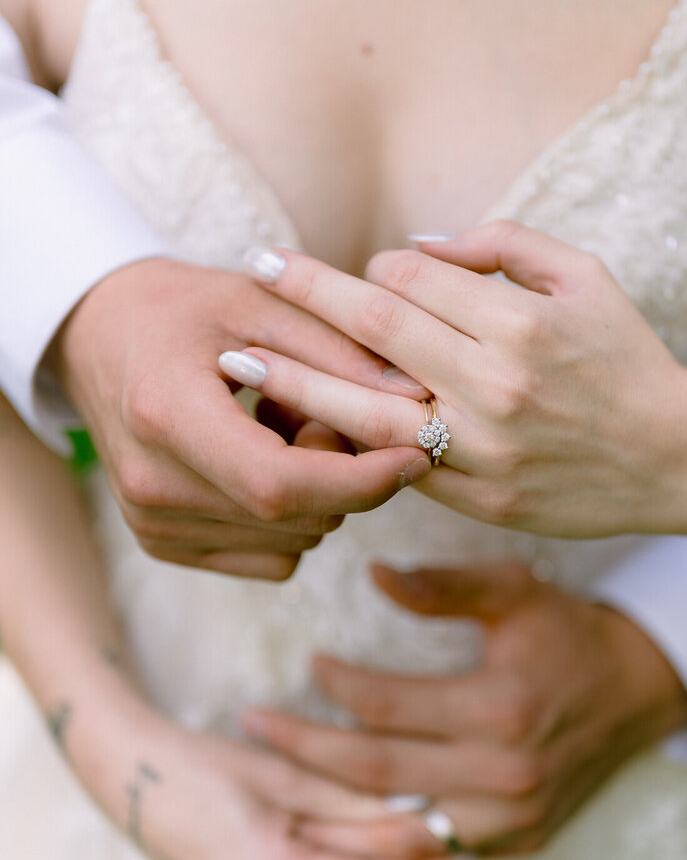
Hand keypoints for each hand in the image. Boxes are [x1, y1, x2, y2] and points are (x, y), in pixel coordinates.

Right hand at [52, 257, 430, 578]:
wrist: (98, 337)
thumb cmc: (181, 308)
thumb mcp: (258, 301)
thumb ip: (336, 347)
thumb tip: (415, 399)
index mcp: (166, 417)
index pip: (280, 485)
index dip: (361, 481)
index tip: (416, 456)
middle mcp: (151, 485)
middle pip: (295, 518)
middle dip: (344, 474)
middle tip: (321, 410)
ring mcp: (151, 524)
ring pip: (294, 543)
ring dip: (318, 494)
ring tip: (281, 426)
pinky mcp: (161, 544)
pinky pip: (271, 558)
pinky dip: (291, 518)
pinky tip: (262, 459)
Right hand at [85, 709, 454, 859]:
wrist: (125, 774)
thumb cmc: (200, 762)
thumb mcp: (280, 774)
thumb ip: (346, 800)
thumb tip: (413, 810)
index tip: (461, 858)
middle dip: (394, 859)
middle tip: (445, 828)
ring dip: (359, 856)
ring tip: (403, 820)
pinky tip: (345, 829)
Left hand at [217, 224, 686, 538]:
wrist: (674, 458)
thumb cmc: (625, 358)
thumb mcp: (584, 278)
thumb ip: (502, 246)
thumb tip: (418, 244)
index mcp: (519, 323)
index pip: (410, 279)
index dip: (371, 267)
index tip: (353, 270)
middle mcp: (494, 386)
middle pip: (373, 330)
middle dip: (305, 295)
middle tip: (252, 270)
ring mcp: (482, 451)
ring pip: (367, 411)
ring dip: (294, 382)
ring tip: (237, 363)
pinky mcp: (479, 502)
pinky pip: (398, 468)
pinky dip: (349, 444)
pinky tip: (302, 428)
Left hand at [243, 561, 686, 859]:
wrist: (641, 690)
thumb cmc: (570, 631)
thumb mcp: (516, 592)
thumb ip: (444, 585)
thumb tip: (374, 575)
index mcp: (499, 709)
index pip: (386, 707)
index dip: (336, 685)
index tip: (308, 662)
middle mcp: (504, 776)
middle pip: (375, 773)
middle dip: (303, 749)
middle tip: (253, 724)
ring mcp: (512, 820)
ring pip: (397, 827)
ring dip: (331, 809)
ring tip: (274, 784)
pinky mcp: (519, 843)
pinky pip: (435, 849)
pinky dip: (386, 836)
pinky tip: (342, 818)